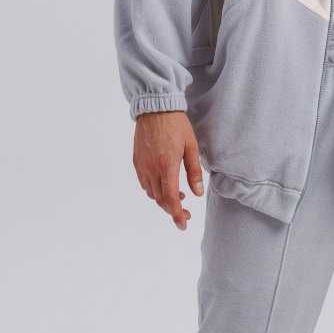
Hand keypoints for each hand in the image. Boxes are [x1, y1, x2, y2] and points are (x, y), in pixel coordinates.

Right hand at [133, 111, 203, 230]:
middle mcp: (151, 168)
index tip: (183, 224)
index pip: (170, 198)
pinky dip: (154, 190)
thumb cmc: (176, 125)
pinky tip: (164, 185)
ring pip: (150, 193)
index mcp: (166, 166)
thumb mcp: (191, 147)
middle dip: (172, 210)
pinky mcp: (136, 161)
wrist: (155, 108)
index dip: (176, 214)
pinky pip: (144, 183)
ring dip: (163, 200)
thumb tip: (197, 193)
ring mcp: (142, 165)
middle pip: (159, 199)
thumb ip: (194, 172)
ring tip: (178, 197)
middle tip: (185, 213)